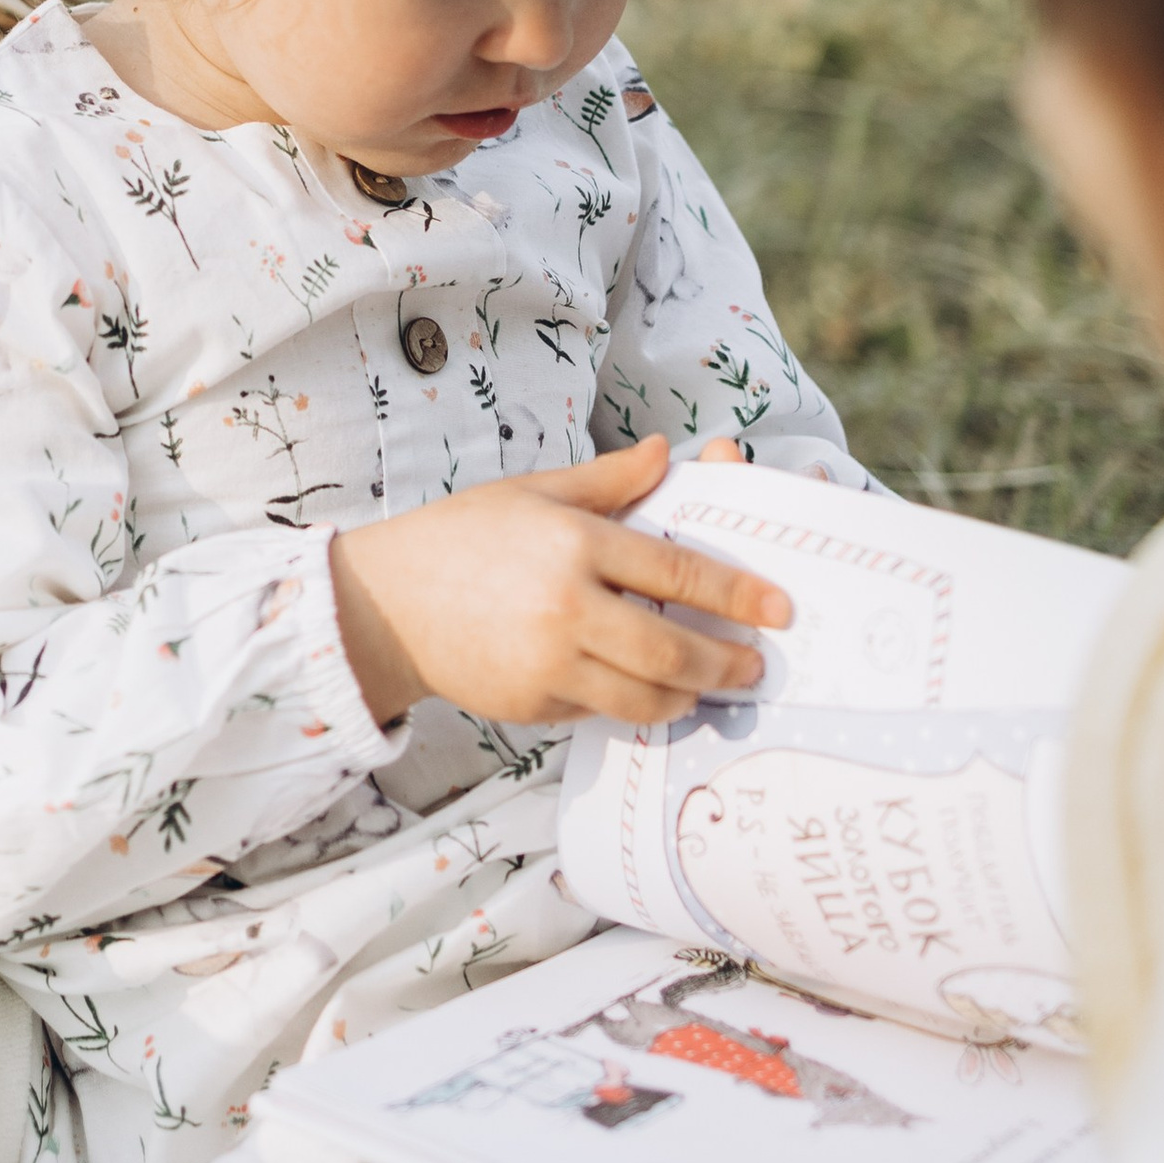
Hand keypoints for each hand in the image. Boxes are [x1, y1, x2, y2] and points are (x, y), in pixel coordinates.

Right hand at [328, 434, 788, 725]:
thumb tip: (668, 452)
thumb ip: (607, 480)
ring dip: (686, 695)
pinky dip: (626, 703)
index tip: (777, 608)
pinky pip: (599, 710)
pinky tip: (639, 692)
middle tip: (753, 666)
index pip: (677, 569)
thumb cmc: (460, 537)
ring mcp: (549, 662)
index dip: (736, 592)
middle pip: (672, 648)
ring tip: (704, 687)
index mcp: (574, 542)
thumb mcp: (532, 492)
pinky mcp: (533, 704)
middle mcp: (566, 605)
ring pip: (644, 695)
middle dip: (724, 661)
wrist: (385, 604)